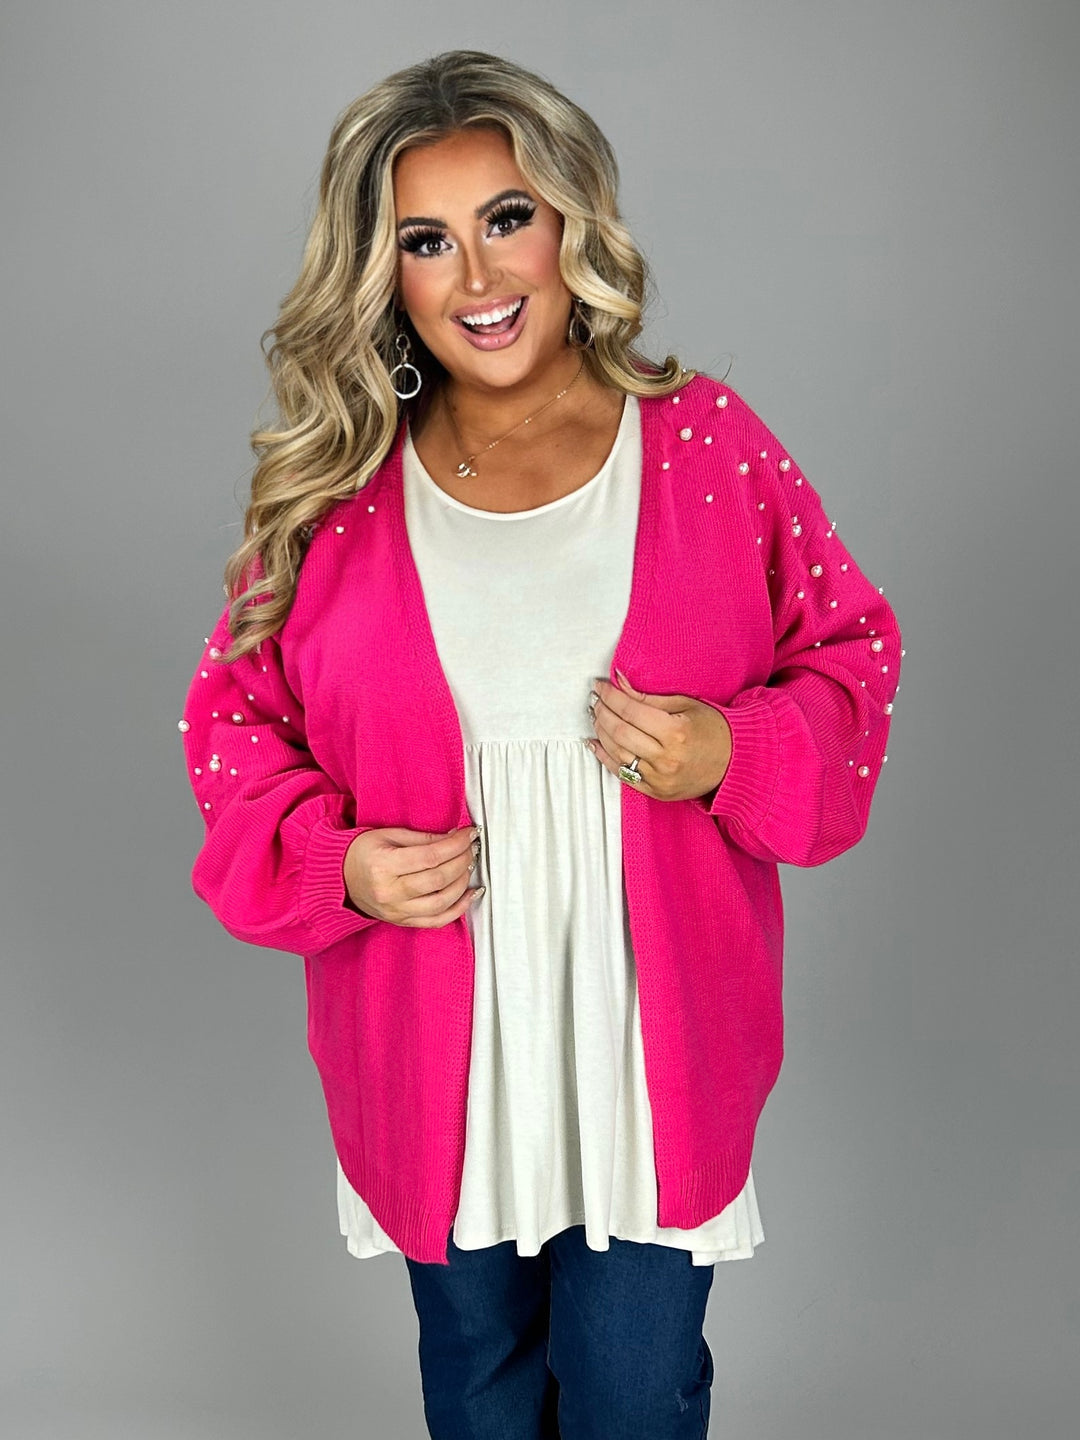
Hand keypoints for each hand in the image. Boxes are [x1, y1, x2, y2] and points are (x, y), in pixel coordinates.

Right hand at [343, 826, 482, 926]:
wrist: (340, 878)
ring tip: (469, 866)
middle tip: (471, 848)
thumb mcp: (389, 835)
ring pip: (441, 902)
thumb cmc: (362, 853)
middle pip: (438, 879)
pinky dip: (458, 909)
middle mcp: (389, 892)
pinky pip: (437, 921)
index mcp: (383, 866)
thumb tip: (454, 838)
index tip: (469, 834)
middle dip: (462, 861)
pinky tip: (469, 894)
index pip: (430, 856)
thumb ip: (422, 838)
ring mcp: (396, 911)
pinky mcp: (402, 922)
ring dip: (462, 883)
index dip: (456, 845)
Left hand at [586, 670, 732, 802]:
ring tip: (595, 716)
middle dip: (602, 712)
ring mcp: (660, 778)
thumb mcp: (685, 705)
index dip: (611, 697)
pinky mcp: (656, 792)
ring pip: (617, 753)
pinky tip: (595, 743)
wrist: (734, 762)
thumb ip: (648, 697)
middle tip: (595, 700)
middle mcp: (666, 758)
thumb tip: (619, 682)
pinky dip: (605, 758)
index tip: (600, 686)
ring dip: (601, 732)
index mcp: (676, 732)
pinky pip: (623, 774)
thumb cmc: (713, 729)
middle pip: (620, 732)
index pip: (631, 711)